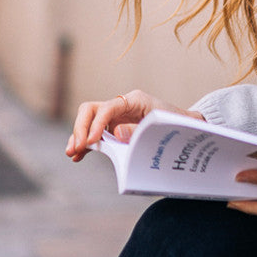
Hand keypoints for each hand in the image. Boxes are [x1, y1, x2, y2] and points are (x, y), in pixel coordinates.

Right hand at [65, 90, 203, 161]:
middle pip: (91, 110)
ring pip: (89, 122)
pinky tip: (78, 156)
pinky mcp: (114, 128)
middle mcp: (121, 106)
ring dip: (79, 136)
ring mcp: (116, 117)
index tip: (91, 141)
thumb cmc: (174, 122)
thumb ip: (139, 129)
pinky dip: (86, 144)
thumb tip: (116, 132)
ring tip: (72, 153)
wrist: (184, 125)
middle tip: (76, 147)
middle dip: (80, 128)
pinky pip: (95, 134)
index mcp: (134, 100)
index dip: (96, 124)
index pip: (107, 108)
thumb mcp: (160, 125)